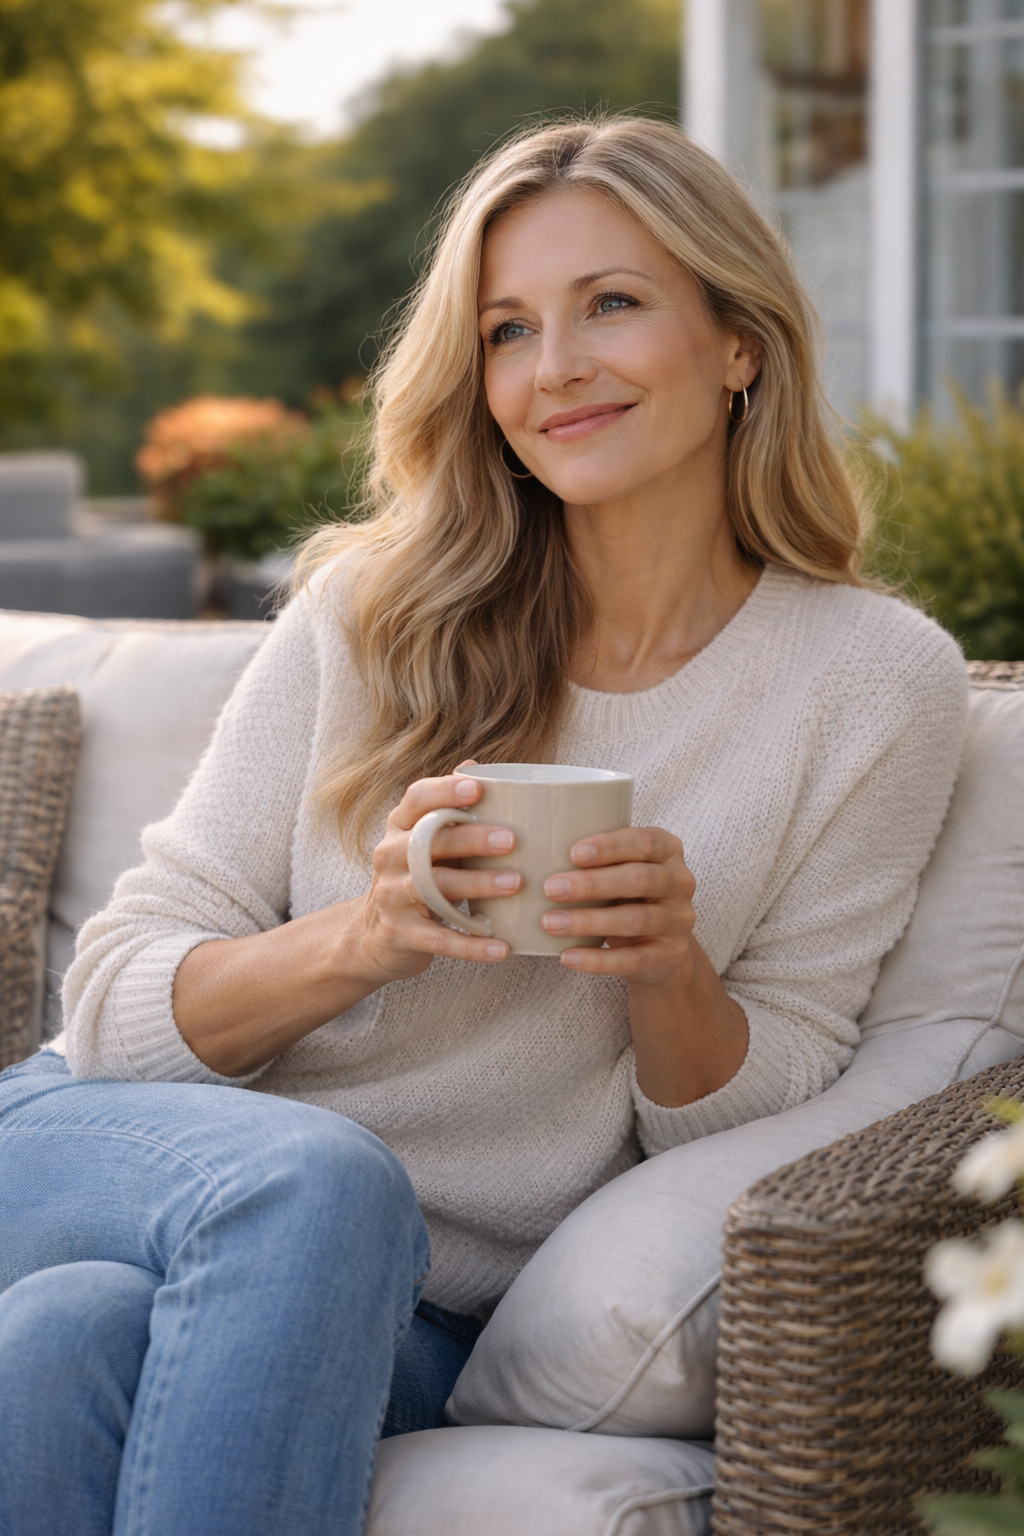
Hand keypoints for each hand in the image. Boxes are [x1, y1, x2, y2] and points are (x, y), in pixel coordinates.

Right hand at [354, 773, 519, 983]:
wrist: (374, 936)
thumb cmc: (416, 878)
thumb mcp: (427, 842)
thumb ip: (449, 809)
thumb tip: (475, 764)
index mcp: (400, 826)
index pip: (416, 798)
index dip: (444, 792)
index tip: (477, 790)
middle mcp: (389, 855)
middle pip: (430, 841)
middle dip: (470, 839)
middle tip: (511, 841)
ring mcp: (390, 895)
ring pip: (434, 886)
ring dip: (477, 885)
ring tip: (515, 885)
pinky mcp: (398, 933)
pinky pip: (438, 939)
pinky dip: (471, 945)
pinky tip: (501, 948)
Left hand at [538, 826, 747, 1106]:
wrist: (660, 945)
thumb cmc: (622, 891)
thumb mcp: (617, 865)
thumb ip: (588, 851)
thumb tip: (519, 836)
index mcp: (668, 849)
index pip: (645, 841)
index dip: (611, 846)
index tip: (572, 852)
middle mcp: (681, 882)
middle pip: (641, 879)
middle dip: (593, 883)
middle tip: (549, 887)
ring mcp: (679, 921)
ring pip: (636, 920)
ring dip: (589, 921)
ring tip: (548, 923)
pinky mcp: (670, 956)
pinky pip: (633, 960)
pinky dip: (597, 960)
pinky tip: (567, 957)